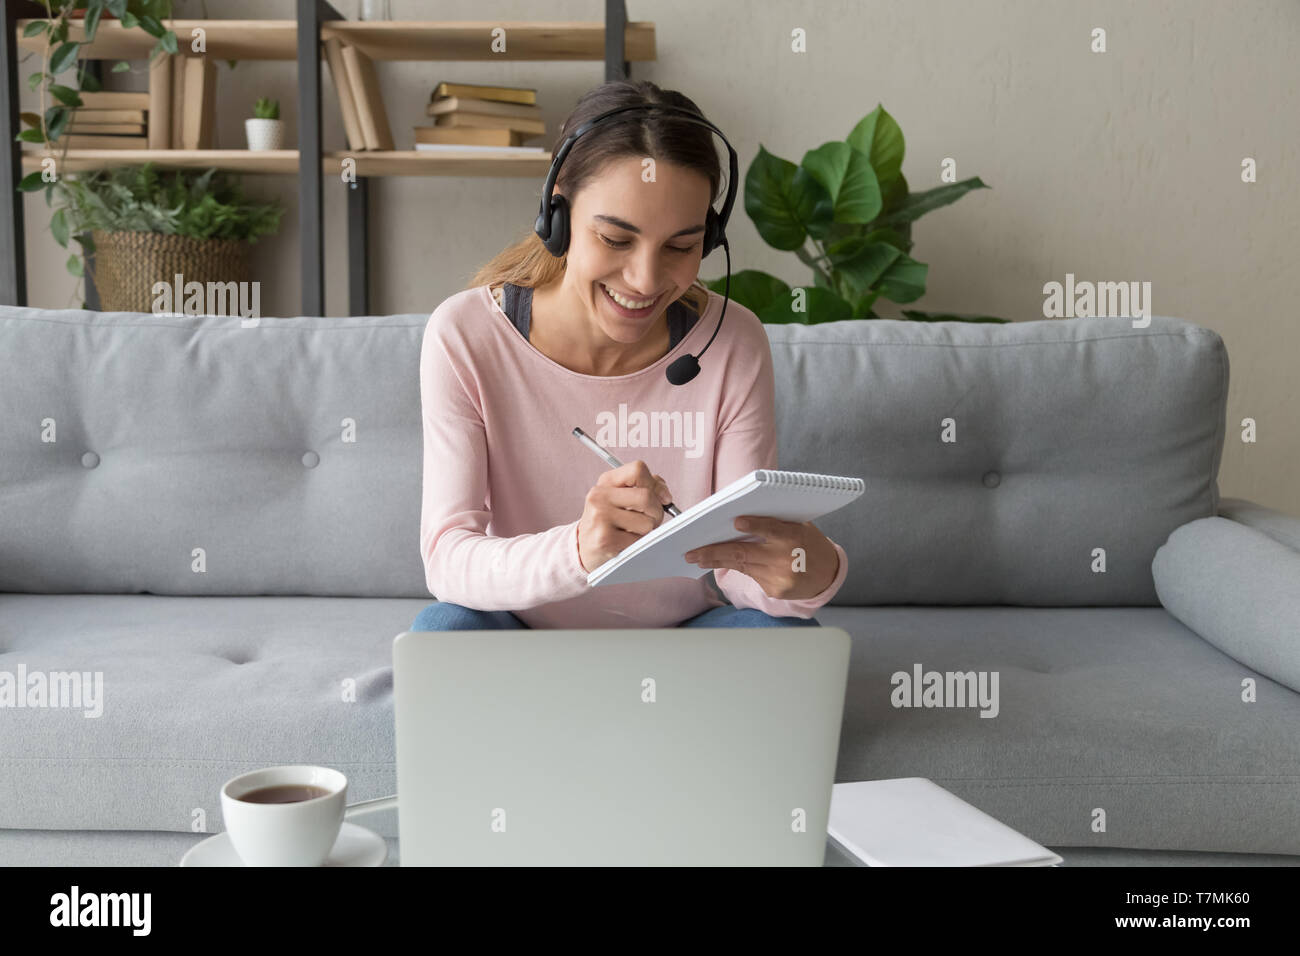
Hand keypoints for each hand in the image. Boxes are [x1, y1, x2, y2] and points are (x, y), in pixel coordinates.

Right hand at [577, 460, 674, 571]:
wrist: (583, 547)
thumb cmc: (609, 521)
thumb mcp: (621, 497)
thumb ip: (645, 487)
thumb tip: (665, 495)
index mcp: (606, 482)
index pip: (638, 470)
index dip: (656, 485)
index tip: (662, 498)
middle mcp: (599, 497)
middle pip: (646, 497)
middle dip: (656, 512)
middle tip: (650, 519)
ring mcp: (600, 518)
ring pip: (647, 522)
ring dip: (647, 531)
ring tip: (633, 531)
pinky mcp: (604, 539)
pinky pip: (639, 540)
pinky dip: (639, 544)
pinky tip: (626, 542)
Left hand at [684, 516, 839, 599]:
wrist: (827, 573)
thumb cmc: (807, 542)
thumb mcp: (798, 526)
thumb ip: (774, 523)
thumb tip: (736, 519)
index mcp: (793, 536)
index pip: (771, 529)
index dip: (754, 525)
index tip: (735, 521)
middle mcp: (785, 558)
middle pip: (744, 554)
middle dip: (714, 552)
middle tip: (691, 553)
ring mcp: (780, 577)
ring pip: (742, 566)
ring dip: (716, 562)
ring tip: (697, 558)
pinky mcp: (776, 591)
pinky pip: (752, 576)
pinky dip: (738, 568)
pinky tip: (722, 564)